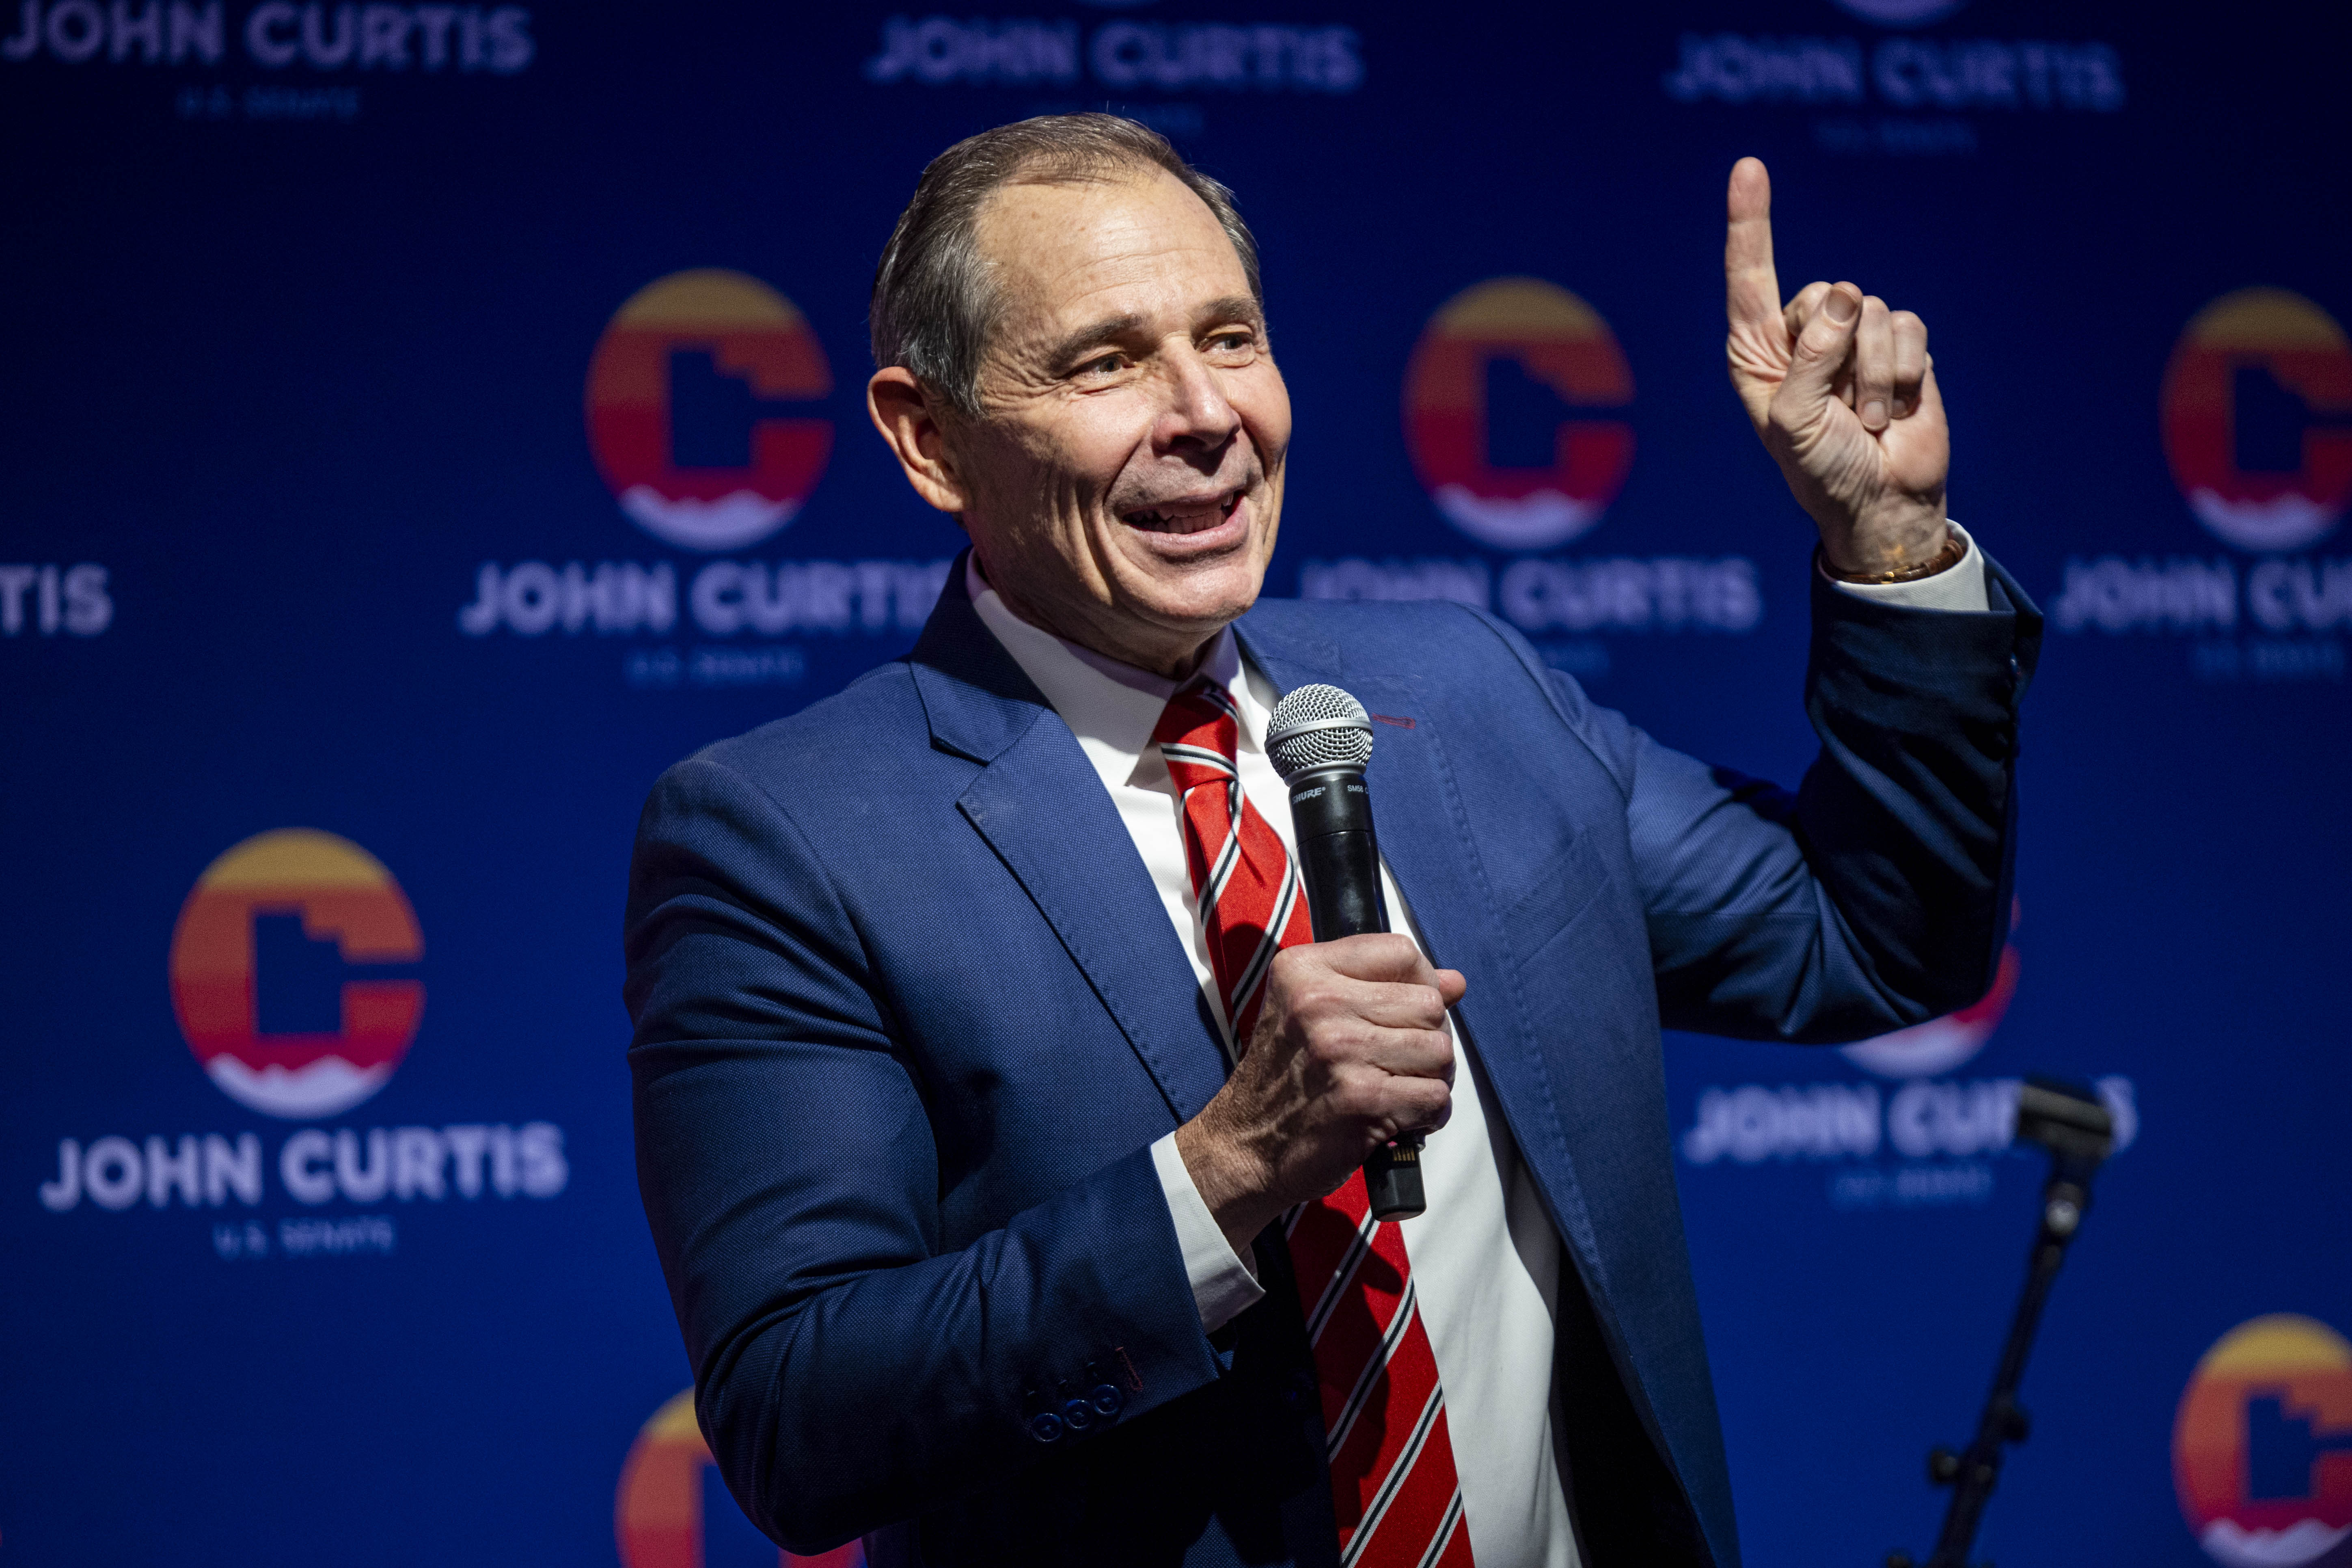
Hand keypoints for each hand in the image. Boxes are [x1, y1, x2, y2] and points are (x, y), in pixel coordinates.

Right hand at [1175, 934, 1462, 1255]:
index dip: (1419, 985)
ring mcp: (1340, 1051)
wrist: (1245, 1146)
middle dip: (1428, 1038)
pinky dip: (1429, 1114)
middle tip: (1399, 1063)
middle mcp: (1318, 1003)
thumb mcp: (1311, 1011)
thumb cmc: (1285, 1078)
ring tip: (1398, 1089)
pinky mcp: (1361, 1100)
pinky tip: (1400, 1117)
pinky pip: (1436, 1097)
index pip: (1402, 953)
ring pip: (1439, 1051)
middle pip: (1429, 1005)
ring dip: (1431, 1078)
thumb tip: (1455, 982)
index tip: (1403, 1014)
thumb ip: (1381, 987)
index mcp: (1303, 969)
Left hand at [1724, 156, 1951, 576]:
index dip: (1752, 222)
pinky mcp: (1901, 344)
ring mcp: (1854, 337)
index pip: (1750, 276)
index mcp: (1759, 351)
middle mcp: (1804, 334)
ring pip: (1869, 310)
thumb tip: (1847, 296)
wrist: (1882, 500)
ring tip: (1866, 417)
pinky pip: (1907, 326)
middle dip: (1836, 352)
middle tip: (1839, 408)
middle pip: (1822, 293)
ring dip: (1871, 374)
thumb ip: (1811, 357)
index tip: (1750, 166)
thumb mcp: (1795, 421)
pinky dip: (1902, 371)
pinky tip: (1896, 406)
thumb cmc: (1822, 468)